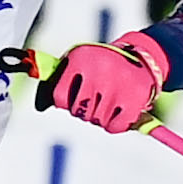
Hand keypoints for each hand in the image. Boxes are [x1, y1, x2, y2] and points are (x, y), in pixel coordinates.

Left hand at [44, 34, 167, 134]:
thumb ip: (56, 79)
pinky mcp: (134, 100)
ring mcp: (117, 86)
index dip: (65, 102)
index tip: (75, 96)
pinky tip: (120, 111)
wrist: (143, 56)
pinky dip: (116, 125)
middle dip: (84, 110)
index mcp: (80, 58)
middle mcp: (99, 70)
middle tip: (95, 99)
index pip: (60, 97)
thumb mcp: (78, 61)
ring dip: (100, 117)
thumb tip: (39, 105)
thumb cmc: (101, 64)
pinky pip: (114, 127)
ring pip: (96, 120)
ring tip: (109, 101)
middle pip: (78, 111)